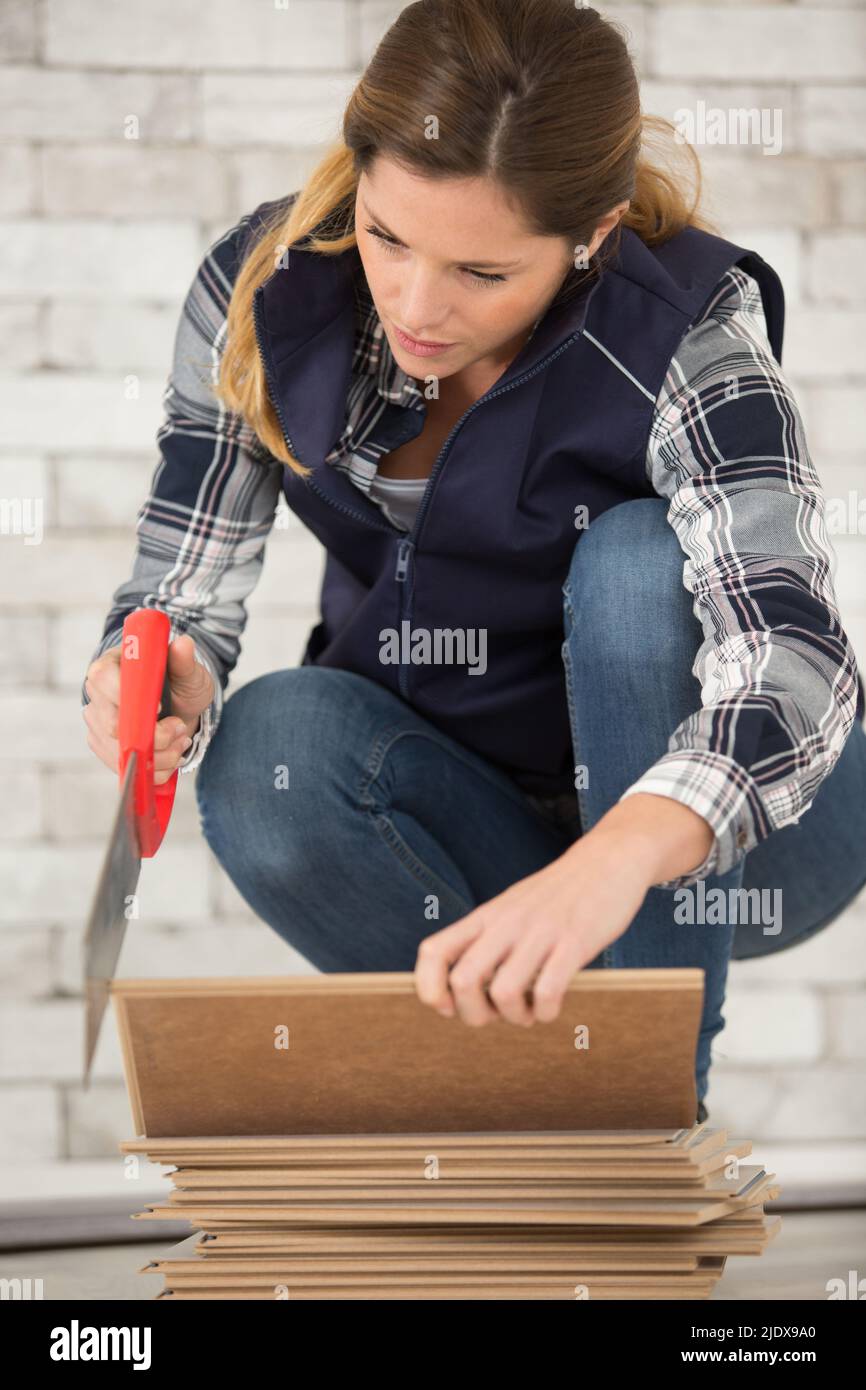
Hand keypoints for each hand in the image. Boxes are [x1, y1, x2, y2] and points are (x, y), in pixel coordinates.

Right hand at [83, 633, 214, 783]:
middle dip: (156, 734)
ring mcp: (97, 725)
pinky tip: (170, 754)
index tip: (160, 708)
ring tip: (180, 739)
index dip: (130, 697)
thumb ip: (184, 660)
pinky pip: (126, 769)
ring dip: (161, 754)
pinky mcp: (104, 749)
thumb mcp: (187, 671)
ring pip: (122, 753)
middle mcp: (96, 696)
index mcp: (109, 667)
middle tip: (180, 727)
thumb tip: (184, 643)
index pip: (104, 679)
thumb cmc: (177, 685)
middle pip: (114, 726)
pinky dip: (155, 768)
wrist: (177, 709)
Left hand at [414, 826, 652, 1027]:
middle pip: (463, 981)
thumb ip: (486, 940)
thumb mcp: (510, 907)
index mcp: (486, 917)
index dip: (428, 988)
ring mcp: (541, 932)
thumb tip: (460, 989)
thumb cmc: (558, 894)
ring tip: (528, 1013)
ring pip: (504, 992)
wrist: (608, 859)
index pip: (433, 952)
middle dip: (472, 1015)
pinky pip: (548, 991)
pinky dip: (545, 1013)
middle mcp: (507, 923)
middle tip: (494, 1016)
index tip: (448, 1006)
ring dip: (514, 1018)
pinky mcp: (575, 942)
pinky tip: (551, 1006)